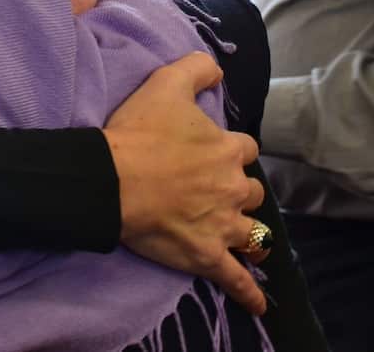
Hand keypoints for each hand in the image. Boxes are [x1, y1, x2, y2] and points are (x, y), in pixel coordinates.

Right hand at [103, 52, 268, 314]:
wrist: (114, 179)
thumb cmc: (138, 133)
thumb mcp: (166, 84)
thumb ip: (196, 69)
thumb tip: (217, 70)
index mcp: (227, 150)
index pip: (244, 149)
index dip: (230, 151)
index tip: (215, 152)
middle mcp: (233, 188)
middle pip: (251, 191)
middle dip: (238, 190)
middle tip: (217, 192)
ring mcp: (223, 225)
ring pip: (252, 232)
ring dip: (249, 233)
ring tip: (242, 236)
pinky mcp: (207, 255)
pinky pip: (235, 278)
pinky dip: (248, 293)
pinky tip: (259, 305)